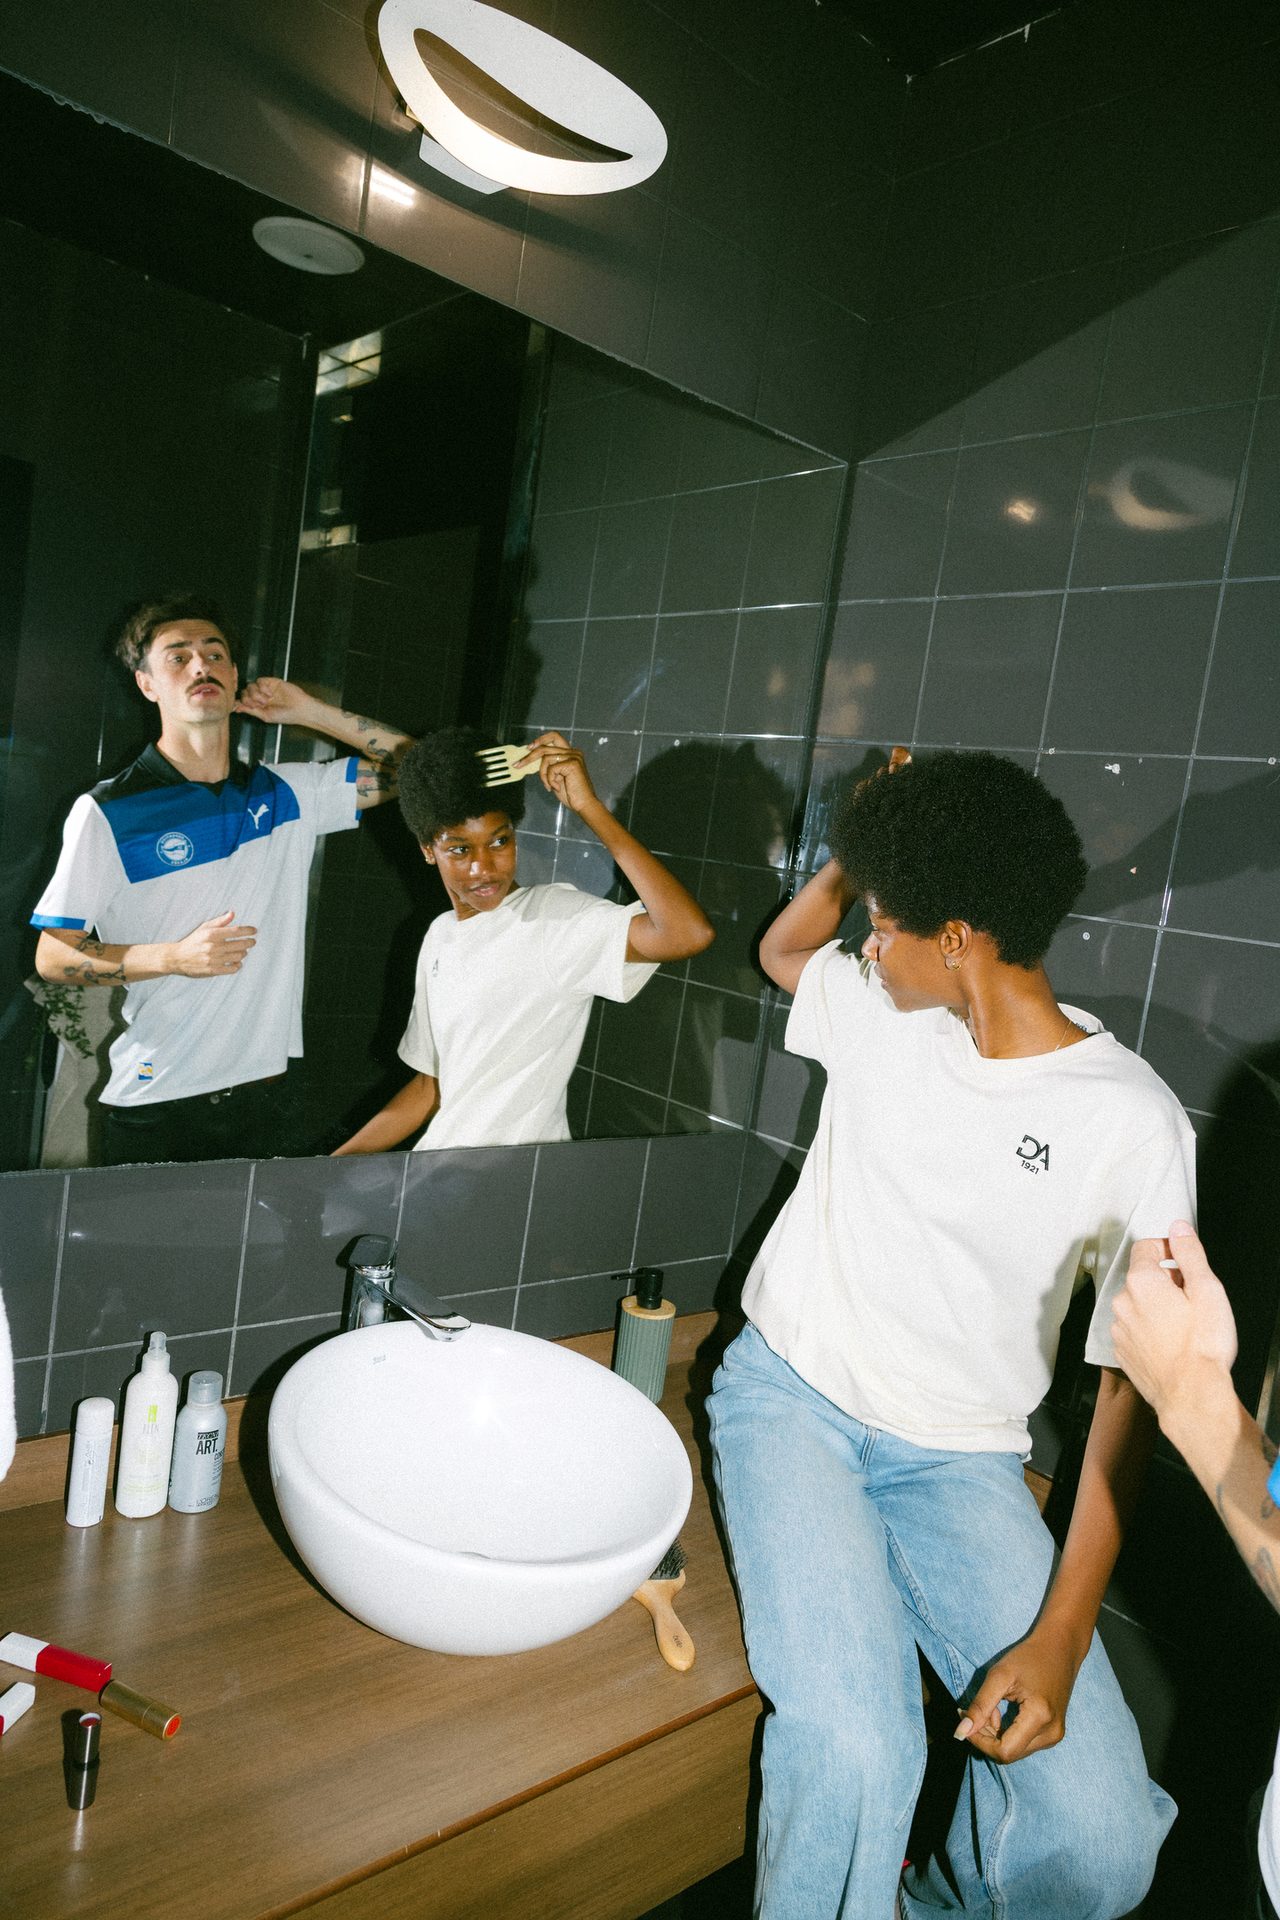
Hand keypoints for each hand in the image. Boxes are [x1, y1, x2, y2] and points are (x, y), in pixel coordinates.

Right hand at [168, 911, 256, 977]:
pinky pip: (232, 968)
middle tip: (252, 941)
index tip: (254, 931)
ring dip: (244, 953)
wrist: (177, 958)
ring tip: (244, 951)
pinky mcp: (213, 970)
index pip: (235, 931)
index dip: (248, 930)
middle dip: (249, 942)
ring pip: (238, 956)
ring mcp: (213, 959)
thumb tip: (232, 913)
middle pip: (240, 944)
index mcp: (211, 934)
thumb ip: (220, 921)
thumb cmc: (193, 941)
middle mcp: (213, 947)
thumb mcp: (204, 928)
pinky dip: (238, 965)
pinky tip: (238, 962)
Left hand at [234, 677, 314, 728]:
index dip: (238, 702)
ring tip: (267, 700)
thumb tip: (236, 708)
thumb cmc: (285, 715)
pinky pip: (259, 680)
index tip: (235, 706)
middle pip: (244, 693)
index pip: (243, 701)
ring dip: (256, 694)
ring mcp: (266, 689)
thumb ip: (250, 711)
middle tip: (259, 705)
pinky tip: (270, 694)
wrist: (300, 708)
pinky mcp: (271, 681)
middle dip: (249, 699)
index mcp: (258, 706)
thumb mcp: (265, 716)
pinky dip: (262, 687)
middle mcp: (260, 697)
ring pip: (250, 686)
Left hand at [520, 731, 598, 815]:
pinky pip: (551, 769)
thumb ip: (548, 766)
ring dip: (543, 775)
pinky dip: (549, 780)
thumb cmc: (571, 793)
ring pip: (545, 759)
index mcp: (570, 753)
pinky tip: (557, 788)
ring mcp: (573, 757)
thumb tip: (530, 758)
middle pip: (545, 747)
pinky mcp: (572, 764)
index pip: (554, 736)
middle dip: (529, 756)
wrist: (584, 805)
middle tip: (517, 764)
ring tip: (549, 786)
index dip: (540, 740)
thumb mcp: (555, 776)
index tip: (529, 748)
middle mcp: (573, 752)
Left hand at [955, 1623, 1082, 1763]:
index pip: (1004, 1751)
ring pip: (1015, 1751)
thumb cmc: (1028, 1657)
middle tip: (977, 1709)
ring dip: (996, 1735)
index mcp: (1040, 1718)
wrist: (1059, 1648)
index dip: (979, 1741)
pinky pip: (1024, 1744)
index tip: (965, 1718)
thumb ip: (980, 1706)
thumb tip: (960, 1733)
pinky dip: (1008, 1734)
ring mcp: (1055, 1736)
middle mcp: (1051, 1734)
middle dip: (986, 1736)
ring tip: (994, 1708)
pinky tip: (1006, 1712)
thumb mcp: (999, 1675)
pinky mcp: (1053, 1734)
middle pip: (1009, 1754)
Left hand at [1112, 1222, 1237, 1416]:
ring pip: (1136, 1305)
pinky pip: (1134, 1330)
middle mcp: (1123, 1303)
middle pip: (1141, 1277)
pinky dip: (1149, 1330)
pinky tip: (1171, 1342)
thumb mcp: (1207, 1290)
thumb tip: (1178, 1229)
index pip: (1145, 1246)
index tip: (1182, 1259)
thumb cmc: (1202, 1347)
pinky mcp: (1122, 1352)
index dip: (1166, 1248)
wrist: (1192, 1395)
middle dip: (1164, 1280)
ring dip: (1155, 1307)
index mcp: (1142, 1282)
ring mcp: (1119, 1330)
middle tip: (1191, 1297)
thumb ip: (1189, 1253)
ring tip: (1183, 1324)